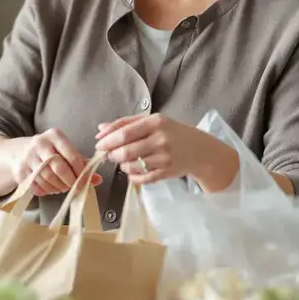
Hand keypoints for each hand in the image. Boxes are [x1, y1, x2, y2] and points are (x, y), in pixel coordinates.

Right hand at [10, 128, 100, 196]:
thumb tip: (98, 180)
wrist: (18, 152)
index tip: (84, 182)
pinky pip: (37, 186)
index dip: (81, 172)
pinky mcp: (20, 170)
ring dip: (58, 188)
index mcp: (54, 135)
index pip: (72, 156)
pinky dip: (46, 191)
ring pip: (48, 179)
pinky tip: (50, 188)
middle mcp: (39, 143)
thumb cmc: (49, 152)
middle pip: (59, 168)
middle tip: (74, 187)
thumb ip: (82, 164)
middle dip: (70, 182)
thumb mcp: (64, 151)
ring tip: (62, 187)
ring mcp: (27, 156)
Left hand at [94, 113, 237, 187]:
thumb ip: (126, 123)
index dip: (107, 140)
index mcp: (155, 122)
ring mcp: (164, 158)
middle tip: (109, 154)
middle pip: (125, 152)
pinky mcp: (166, 173)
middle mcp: (160, 139)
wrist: (199, 149)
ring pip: (131, 166)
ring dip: (121, 165)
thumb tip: (101, 129)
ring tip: (123, 161)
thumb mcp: (152, 121)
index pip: (124, 133)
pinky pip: (140, 179)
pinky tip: (132, 170)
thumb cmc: (172, 132)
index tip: (99, 144)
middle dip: (112, 154)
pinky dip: (131, 176)